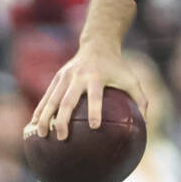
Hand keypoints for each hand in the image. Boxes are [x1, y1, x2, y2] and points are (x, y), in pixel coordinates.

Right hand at [29, 42, 147, 138]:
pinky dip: (40, 110)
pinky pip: (47, 96)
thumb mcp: (131, 79)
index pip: (95, 95)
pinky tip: (34, 124)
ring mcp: (65, 77)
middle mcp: (78, 77)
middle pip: (68, 100)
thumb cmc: (117, 67)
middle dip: (63, 119)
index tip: (95, 126)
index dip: (95, 110)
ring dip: (46, 117)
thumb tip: (146, 124)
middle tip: (62, 137)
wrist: (97, 44)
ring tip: (42, 135)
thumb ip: (140, 99)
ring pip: (52, 99)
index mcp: (96, 77)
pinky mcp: (57, 78)